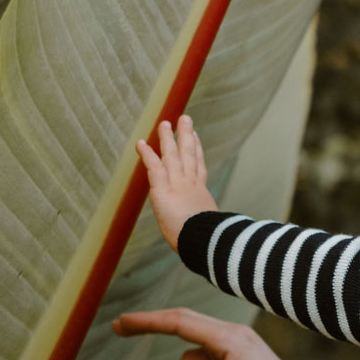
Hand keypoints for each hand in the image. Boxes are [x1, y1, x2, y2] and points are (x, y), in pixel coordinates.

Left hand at [137, 115, 217, 250]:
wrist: (204, 240)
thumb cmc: (210, 241)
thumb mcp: (213, 231)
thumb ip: (211, 227)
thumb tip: (220, 239)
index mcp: (201, 194)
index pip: (199, 168)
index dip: (197, 151)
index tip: (196, 138)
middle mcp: (191, 184)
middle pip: (189, 154)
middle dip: (187, 136)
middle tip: (185, 119)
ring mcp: (177, 183)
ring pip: (172, 155)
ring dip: (167, 138)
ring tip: (164, 123)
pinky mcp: (163, 188)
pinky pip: (153, 167)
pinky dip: (147, 154)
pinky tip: (140, 143)